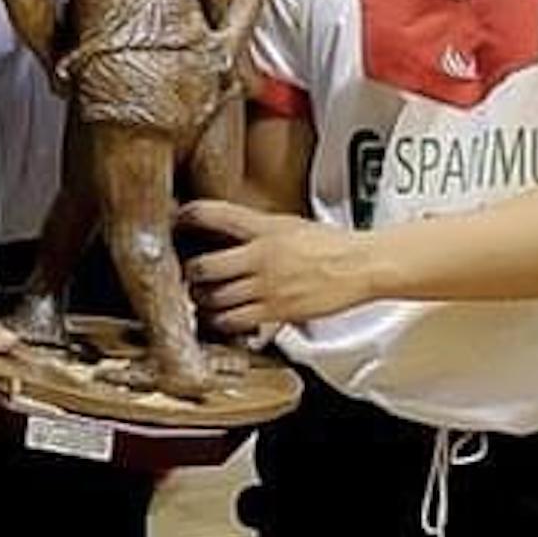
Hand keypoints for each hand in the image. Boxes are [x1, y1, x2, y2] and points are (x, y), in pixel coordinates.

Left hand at [181, 198, 375, 332]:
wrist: (360, 266)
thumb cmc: (330, 245)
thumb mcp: (289, 225)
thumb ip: (257, 230)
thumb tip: (227, 234)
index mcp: (264, 227)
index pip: (212, 214)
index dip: (187, 216)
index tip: (177, 220)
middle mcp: (260, 256)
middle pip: (203, 267)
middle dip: (189, 274)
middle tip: (189, 275)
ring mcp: (266, 286)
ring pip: (213, 299)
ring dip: (201, 301)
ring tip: (202, 299)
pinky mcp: (275, 312)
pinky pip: (233, 322)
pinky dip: (220, 322)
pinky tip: (221, 318)